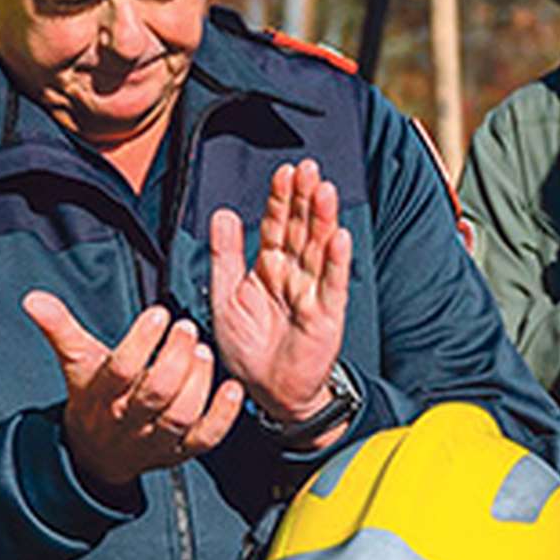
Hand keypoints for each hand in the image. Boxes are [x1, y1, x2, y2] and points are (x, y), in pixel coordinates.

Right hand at [23, 292, 246, 491]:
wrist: (97, 453)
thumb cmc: (93, 398)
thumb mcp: (76, 363)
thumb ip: (59, 329)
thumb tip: (34, 299)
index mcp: (100, 397)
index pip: (119, 370)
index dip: (140, 342)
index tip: (158, 314)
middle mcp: (128, 421)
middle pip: (154, 394)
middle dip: (174, 359)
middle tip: (188, 328)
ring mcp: (156, 440)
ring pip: (180, 416)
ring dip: (198, 383)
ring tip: (204, 351)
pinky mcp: (181, 452)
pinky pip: (206, 438)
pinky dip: (224, 416)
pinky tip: (233, 389)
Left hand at [209, 160, 352, 437]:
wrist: (267, 391)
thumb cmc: (247, 348)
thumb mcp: (224, 295)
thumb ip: (224, 255)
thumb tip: (221, 213)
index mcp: (268, 268)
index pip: (275, 226)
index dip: (280, 200)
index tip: (284, 172)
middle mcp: (294, 276)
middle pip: (300, 230)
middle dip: (305, 200)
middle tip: (308, 169)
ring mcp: (313, 293)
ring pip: (319, 250)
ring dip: (323, 220)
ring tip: (325, 191)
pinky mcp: (327, 316)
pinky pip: (332, 285)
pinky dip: (336, 261)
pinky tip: (338, 237)